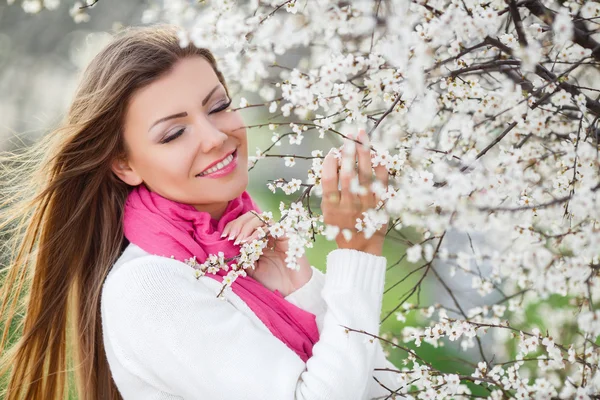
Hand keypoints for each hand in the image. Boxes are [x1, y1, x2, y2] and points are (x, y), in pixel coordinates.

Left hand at [221, 211, 311, 296]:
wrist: (292, 291)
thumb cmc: (272, 280)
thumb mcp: (250, 269)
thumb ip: (241, 256)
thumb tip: (227, 246)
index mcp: (258, 238)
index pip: (244, 223)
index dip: (233, 226)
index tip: (224, 236)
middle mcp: (268, 233)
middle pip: (251, 216)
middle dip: (238, 224)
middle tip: (230, 237)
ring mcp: (277, 233)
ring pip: (261, 218)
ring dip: (246, 227)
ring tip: (239, 241)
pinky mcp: (287, 235)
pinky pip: (272, 226)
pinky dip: (258, 232)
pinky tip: (250, 243)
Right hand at [320, 129, 388, 255]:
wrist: (360, 248)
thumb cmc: (341, 227)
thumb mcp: (327, 213)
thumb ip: (328, 191)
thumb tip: (333, 162)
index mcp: (333, 207)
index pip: (329, 180)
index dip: (330, 163)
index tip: (332, 152)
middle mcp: (350, 205)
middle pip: (348, 174)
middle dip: (348, 152)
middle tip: (349, 135)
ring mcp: (367, 204)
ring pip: (365, 174)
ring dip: (364, 153)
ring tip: (361, 135)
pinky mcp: (381, 205)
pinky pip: (382, 182)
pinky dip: (381, 167)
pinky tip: (378, 153)